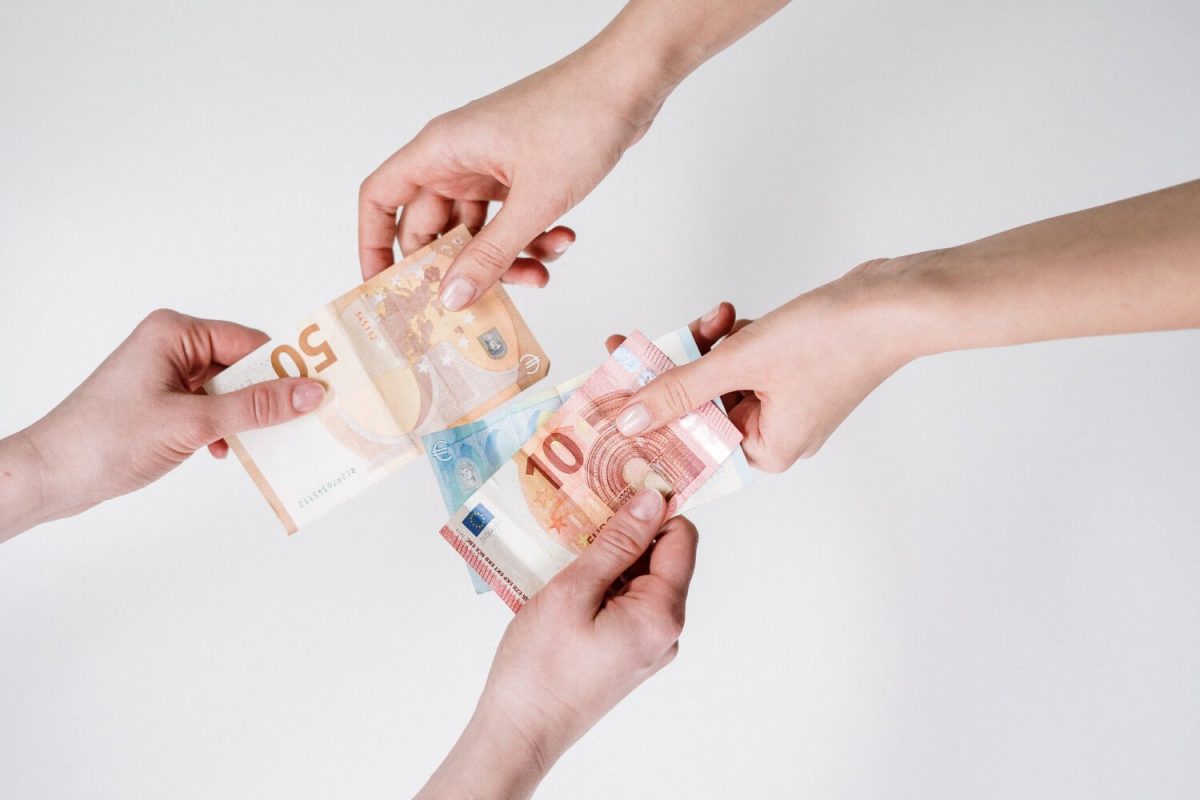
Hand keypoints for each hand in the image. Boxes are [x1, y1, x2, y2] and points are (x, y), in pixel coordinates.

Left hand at [0, 309, 324, 538]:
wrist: (52, 475)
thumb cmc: (106, 439)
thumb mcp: (192, 423)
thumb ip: (255, 407)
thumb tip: (309, 393)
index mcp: (176, 333)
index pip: (251, 343)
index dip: (286, 367)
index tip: (321, 391)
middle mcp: (173, 347)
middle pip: (244, 366)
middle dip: (268, 396)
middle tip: (303, 420)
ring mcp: (168, 376)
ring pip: (231, 391)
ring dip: (247, 418)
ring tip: (263, 442)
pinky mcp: (164, 404)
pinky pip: (213, 409)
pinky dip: (226, 429)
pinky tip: (223, 452)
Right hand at [358, 38, 670, 309]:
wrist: (628, 85)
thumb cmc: (576, 119)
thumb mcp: (533, 203)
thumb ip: (490, 255)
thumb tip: (451, 297)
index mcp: (441, 151)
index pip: (381, 199)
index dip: (374, 245)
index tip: (385, 288)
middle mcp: (458, 157)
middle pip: (433, 227)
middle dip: (458, 267)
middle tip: (477, 301)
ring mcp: (489, 166)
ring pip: (478, 231)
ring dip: (506, 259)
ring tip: (539, 273)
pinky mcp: (520, 173)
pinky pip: (510, 220)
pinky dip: (532, 239)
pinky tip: (562, 240)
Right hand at [419, 489, 696, 798]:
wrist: (520, 731)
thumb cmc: (540, 667)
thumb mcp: (573, 591)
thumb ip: (616, 543)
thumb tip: (652, 501)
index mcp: (661, 614)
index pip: (682, 538)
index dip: (654, 508)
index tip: (619, 485)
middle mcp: (666, 631)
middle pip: (662, 558)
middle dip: (626, 531)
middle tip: (582, 512)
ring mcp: (648, 645)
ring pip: (640, 580)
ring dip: (609, 557)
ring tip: (566, 547)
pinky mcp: (628, 654)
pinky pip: (626, 603)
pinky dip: (602, 584)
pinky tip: (566, 579)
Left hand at [612, 259, 927, 472]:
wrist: (895, 300)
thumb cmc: (835, 341)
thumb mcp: (740, 363)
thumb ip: (680, 390)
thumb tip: (631, 418)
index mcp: (766, 450)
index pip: (691, 444)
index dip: (650, 421)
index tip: (612, 400)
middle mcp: (776, 433)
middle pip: (700, 406)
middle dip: (677, 370)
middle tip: (635, 348)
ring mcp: (787, 400)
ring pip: (720, 376)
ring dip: (707, 345)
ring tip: (712, 319)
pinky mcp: (793, 368)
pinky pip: (744, 358)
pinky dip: (733, 337)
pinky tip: (730, 316)